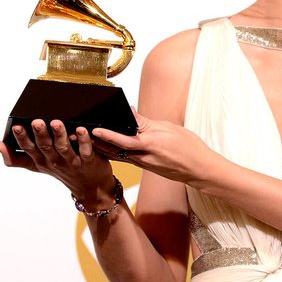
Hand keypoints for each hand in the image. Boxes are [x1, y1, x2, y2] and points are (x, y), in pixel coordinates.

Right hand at [0, 119, 114, 204]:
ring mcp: (71, 162)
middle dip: (39, 134)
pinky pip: (85, 149)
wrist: (90, 187)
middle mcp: (54, 161)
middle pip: (45, 147)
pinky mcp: (88, 161)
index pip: (28, 149)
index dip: (22, 139)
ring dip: (59, 135)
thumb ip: (16, 158)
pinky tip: (81, 129)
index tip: (16, 126)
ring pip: (64, 148)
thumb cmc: (62, 171)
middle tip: (36, 122)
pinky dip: (83, 140)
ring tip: (56, 123)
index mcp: (41, 161)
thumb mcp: (37, 166)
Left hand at [92, 108, 217, 185]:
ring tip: (88, 140)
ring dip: (103, 149)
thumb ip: (147, 122)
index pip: (124, 139)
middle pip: (115, 150)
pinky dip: (114, 153)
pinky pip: (126, 160)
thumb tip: (131, 111)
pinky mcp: (146, 168)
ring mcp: (144, 164)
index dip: (108, 135)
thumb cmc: (189, 147)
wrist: (199, 169)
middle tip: (82, 135)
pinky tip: (107, 148)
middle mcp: (144, 157)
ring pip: (118, 156)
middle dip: (98, 143)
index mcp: (151, 145)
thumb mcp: (170, 129)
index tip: (94, 129)